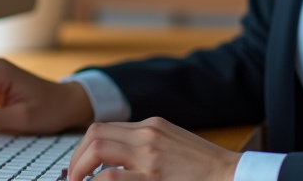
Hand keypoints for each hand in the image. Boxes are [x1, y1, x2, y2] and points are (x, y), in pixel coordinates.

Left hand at [67, 118, 240, 180]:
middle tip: (72, 178)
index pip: (105, 129)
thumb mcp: (172, 144)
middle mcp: (148, 135)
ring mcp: (150, 155)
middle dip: (77, 157)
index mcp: (152, 126)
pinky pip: (112, 177)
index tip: (80, 167)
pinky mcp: (153, 176)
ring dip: (80, 169)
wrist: (230, 174)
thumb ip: (146, 146)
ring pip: (98, 149)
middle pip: (95, 134)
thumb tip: (116, 161)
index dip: (85, 148)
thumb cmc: (203, 166)